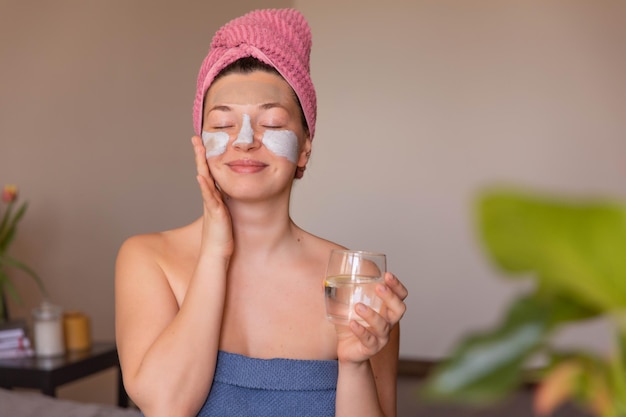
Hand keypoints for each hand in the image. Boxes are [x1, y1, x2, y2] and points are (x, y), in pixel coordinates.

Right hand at [192, 136, 233, 258]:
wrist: (217, 254)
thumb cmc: (223, 237)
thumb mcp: (225, 215)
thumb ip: (225, 204)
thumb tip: (229, 196)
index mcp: (213, 198)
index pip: (209, 174)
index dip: (205, 159)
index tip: (203, 143)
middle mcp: (210, 198)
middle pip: (203, 171)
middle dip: (200, 154)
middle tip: (195, 138)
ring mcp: (211, 205)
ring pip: (205, 180)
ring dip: (201, 164)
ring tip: (198, 148)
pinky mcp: (215, 214)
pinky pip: (209, 198)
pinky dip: (205, 186)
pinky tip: (201, 176)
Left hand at [335, 272, 407, 363]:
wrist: (348, 352)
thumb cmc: (351, 326)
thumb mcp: (345, 308)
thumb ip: (338, 295)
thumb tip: (323, 282)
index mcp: (386, 310)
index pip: (400, 296)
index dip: (397, 286)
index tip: (387, 275)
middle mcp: (388, 323)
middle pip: (399, 309)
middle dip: (390, 297)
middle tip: (378, 287)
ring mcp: (381, 337)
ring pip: (383, 326)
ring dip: (372, 314)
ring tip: (358, 306)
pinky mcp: (371, 348)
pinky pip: (369, 340)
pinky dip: (361, 331)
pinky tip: (352, 323)